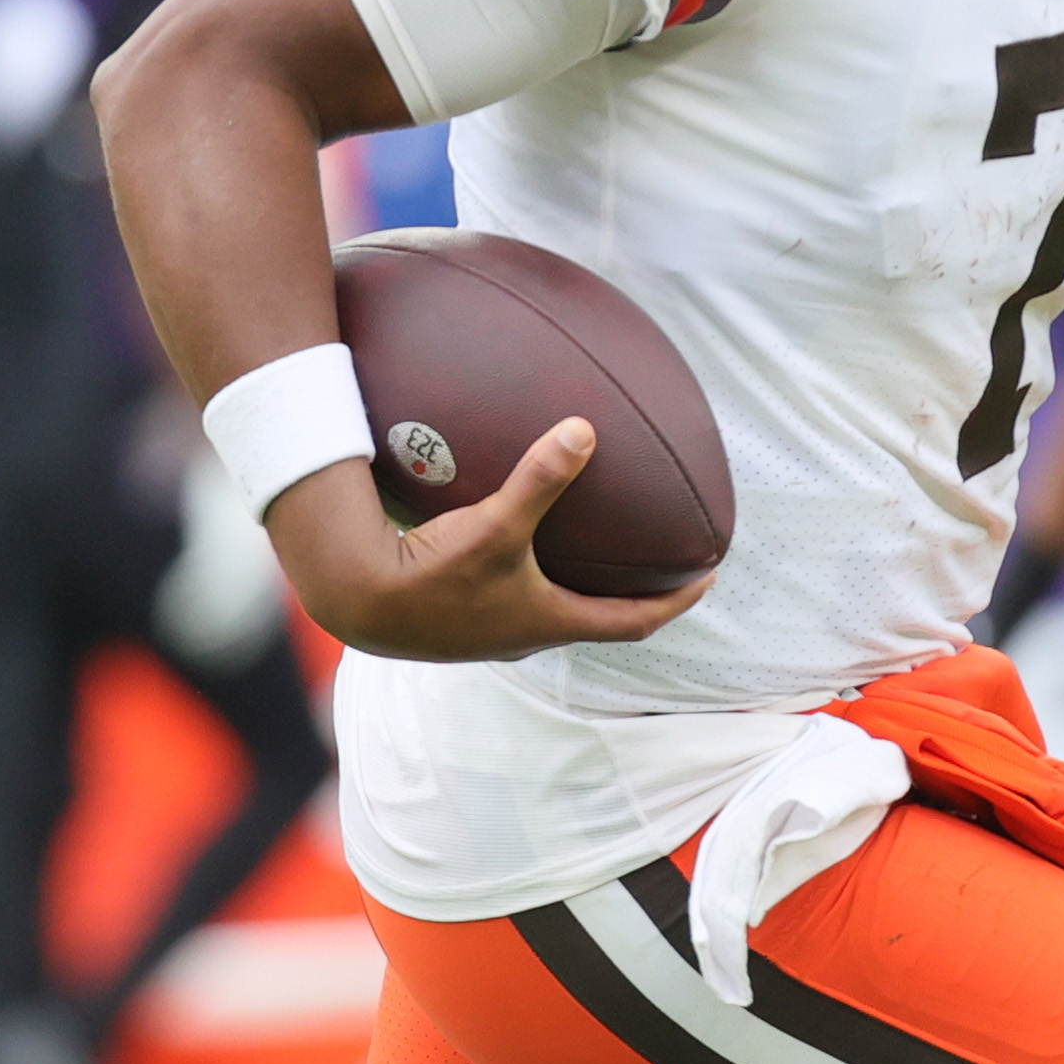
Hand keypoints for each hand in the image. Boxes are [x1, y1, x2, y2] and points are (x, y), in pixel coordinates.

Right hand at [263, 419, 713, 662]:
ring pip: (550, 610)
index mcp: (549, 621)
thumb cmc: (430, 573)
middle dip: (630, 595)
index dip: (675, 601)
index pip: (634, 621)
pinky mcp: (456, 620)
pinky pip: (510, 597)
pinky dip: (530, 576)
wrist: (358, 601)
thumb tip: (585, 429)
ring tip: (593, 554)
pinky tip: (511, 540)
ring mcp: (489, 633)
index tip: (705, 578)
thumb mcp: (494, 524)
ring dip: (578, 588)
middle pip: (596, 619)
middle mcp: (525, 635)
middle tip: (658, 565)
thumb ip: (541, 478)